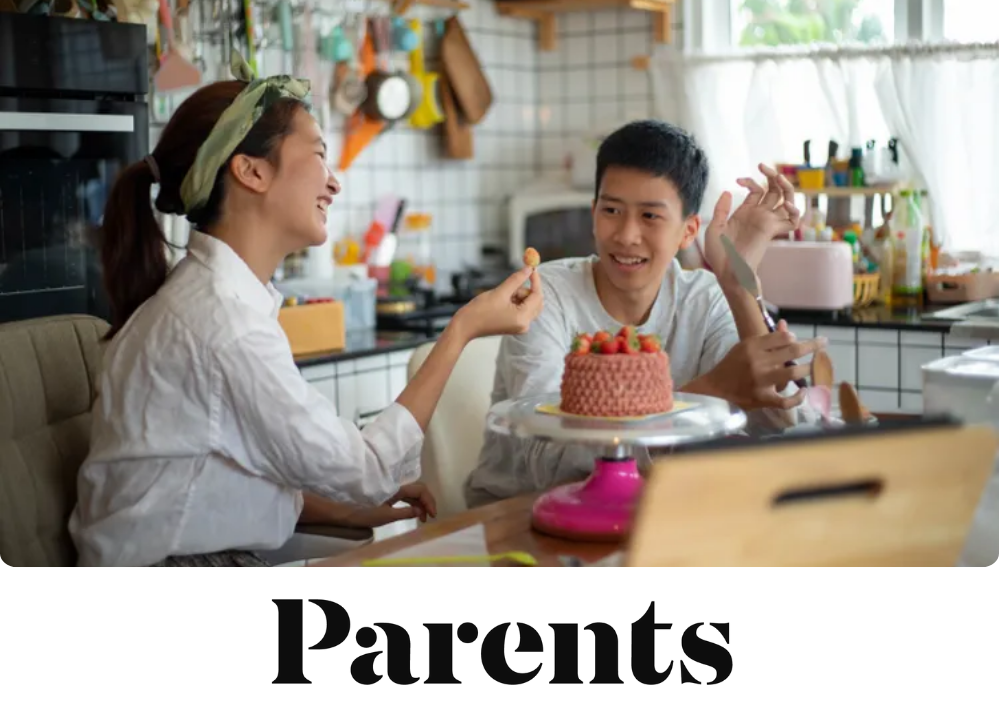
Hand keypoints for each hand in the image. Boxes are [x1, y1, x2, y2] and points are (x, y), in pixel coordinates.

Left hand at [338, 482, 437, 526]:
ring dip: (420, 503)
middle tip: (430, 517)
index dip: (430, 501)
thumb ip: (405, 513)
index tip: (433, 515)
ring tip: (423, 518)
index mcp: (397, 488)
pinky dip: (412, 503)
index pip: (421, 490)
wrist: (343, 510)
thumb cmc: (363, 512)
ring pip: (412, 492)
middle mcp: (396, 485)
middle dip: (427, 502)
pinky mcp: (387, 493)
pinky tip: (413, 512)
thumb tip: (421, 511)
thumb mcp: (385, 516)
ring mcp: (391, 488)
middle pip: (418, 489)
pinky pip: (405, 495)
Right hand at [452, 266, 542, 341]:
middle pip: (536, 301)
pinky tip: (502, 301)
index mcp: (522, 318)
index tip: (531, 268)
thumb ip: (517, 279)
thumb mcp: (500, 291)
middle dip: (525, 290)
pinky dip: (516, 302)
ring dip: (519, 296)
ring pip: (528, 304)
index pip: (537, 296)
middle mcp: (524, 325)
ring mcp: (519, 326)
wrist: (466, 326)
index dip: (535, 280)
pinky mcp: (514, 325)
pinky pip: (522, 309)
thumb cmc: (480, 311)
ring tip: (502, 296)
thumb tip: (529, 268)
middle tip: (512, 284)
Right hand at [693, 322, 825, 410]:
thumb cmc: (731, 366)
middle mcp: (758, 362)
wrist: (714, 389)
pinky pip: (786, 400)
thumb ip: (766, 339)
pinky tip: (803, 392)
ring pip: (793, 372)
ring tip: (812, 367)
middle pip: (793, 350)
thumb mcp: (745, 347)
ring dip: (807, 369)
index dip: (793, 337)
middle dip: (812, 346)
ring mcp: (761, 381)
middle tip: (822, 343)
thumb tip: (787, 327)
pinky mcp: (763, 399)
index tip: (797, 340)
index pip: (782, 337)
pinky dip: (798, 398)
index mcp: (752, 346)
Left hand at [703, 163, 800, 279]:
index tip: (738, 180)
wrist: (726, 271)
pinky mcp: (772, 231)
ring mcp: (767, 222)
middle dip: (771, 175)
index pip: (756, 191)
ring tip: (777, 177)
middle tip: (762, 166)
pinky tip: (786, 204)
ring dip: (786, 186)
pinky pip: (792, 220)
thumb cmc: (719, 254)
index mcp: (746, 213)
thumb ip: (721, 209)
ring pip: (786, 199)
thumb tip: (728, 191)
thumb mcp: (715, 228)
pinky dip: (795, 211)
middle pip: (773, 190)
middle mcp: (759, 215)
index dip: (750, 181)